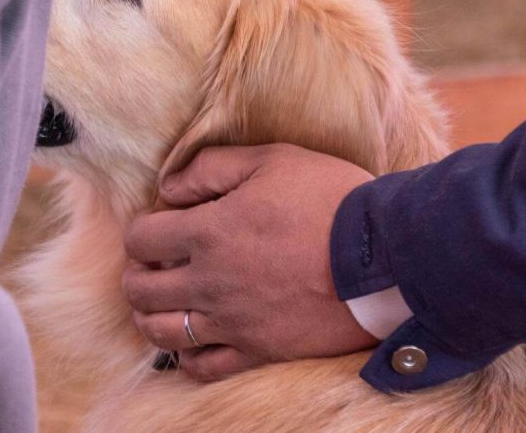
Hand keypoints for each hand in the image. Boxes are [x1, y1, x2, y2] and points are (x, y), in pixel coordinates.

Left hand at [123, 143, 378, 380]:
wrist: (386, 258)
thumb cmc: (330, 200)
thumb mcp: (273, 160)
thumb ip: (211, 168)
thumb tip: (168, 187)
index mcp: (207, 232)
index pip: (140, 238)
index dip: (142, 230)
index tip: (159, 226)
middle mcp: (209, 281)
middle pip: (141, 290)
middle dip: (139, 274)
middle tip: (155, 265)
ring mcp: (232, 321)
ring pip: (162, 331)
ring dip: (152, 316)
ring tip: (165, 303)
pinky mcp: (259, 350)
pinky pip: (204, 367)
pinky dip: (188, 356)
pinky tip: (194, 340)